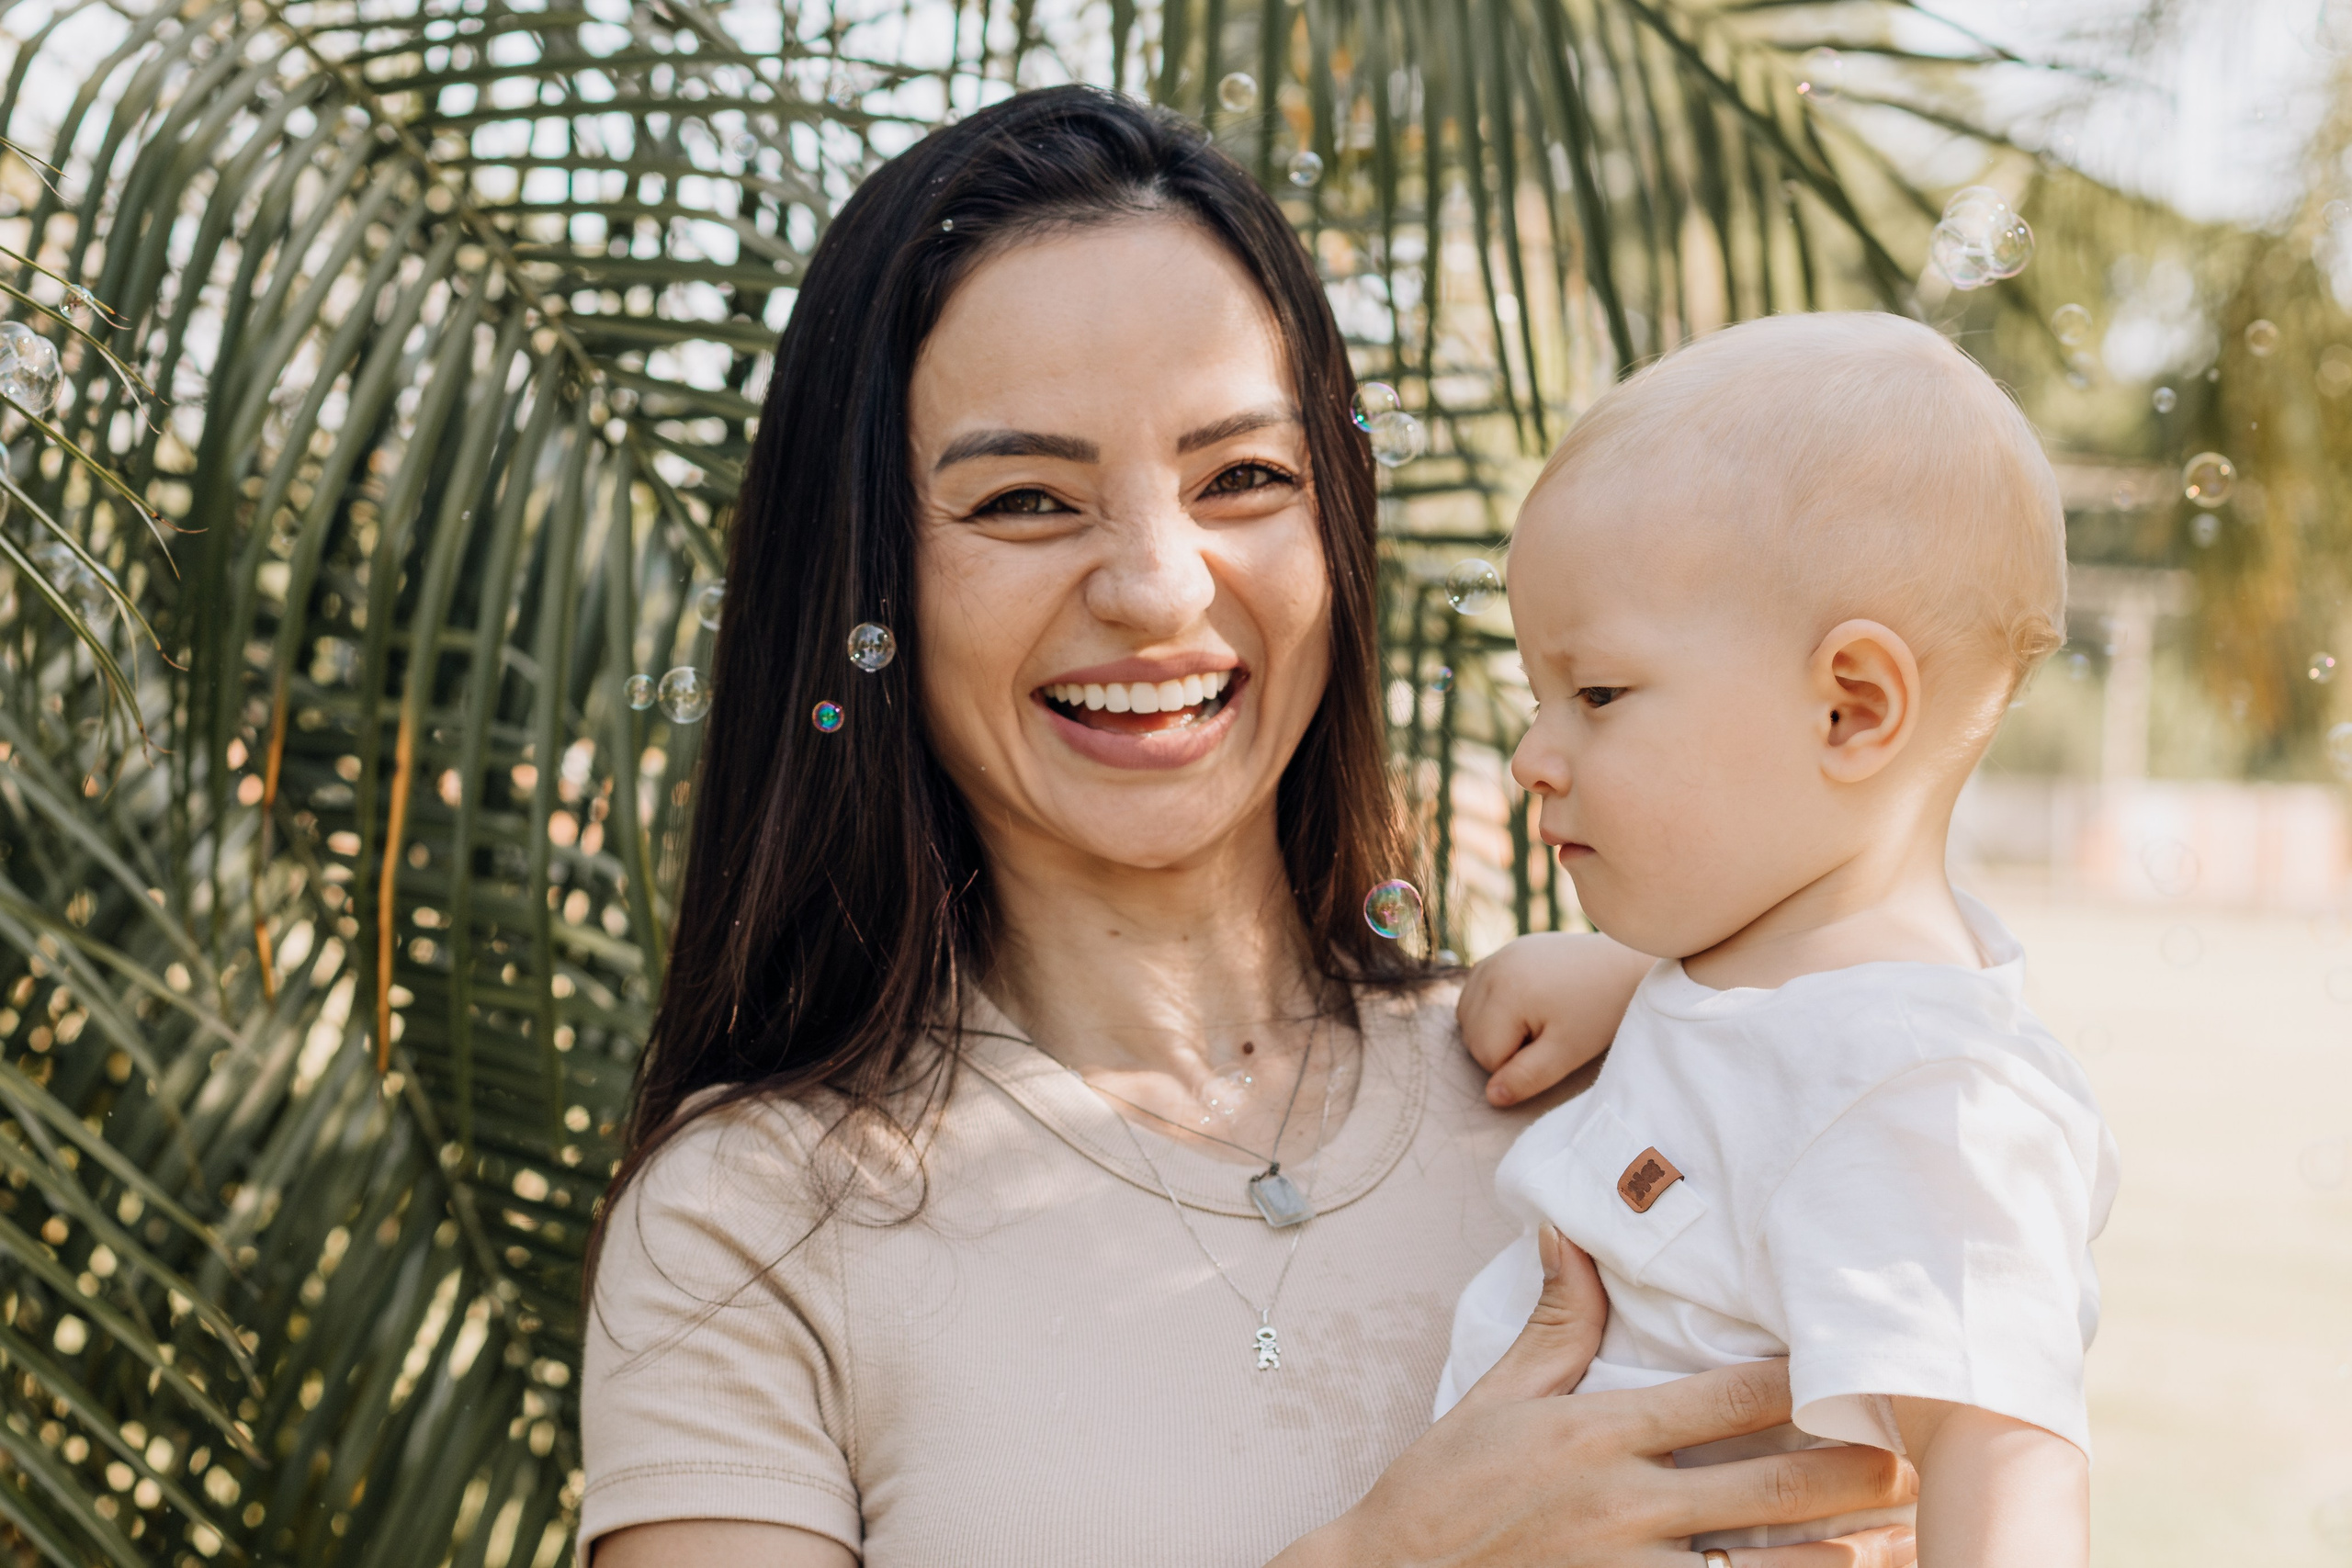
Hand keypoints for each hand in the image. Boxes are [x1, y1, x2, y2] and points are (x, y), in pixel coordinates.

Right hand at [1275, 1228, 1917, 1567]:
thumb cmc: (1441, 1491)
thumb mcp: (1494, 1400)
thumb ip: (1552, 1326)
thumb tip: (1564, 1230)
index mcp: (1597, 1434)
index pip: (1727, 1399)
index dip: (1802, 1381)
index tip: (1857, 1365)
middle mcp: (1623, 1504)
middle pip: (1770, 1489)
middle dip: (1855, 1476)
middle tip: (1922, 1464)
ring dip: (1839, 1556)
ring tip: (1903, 1542)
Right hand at [1459, 931, 1652, 1105]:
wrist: (1623, 965)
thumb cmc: (1599, 1011)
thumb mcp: (1567, 1053)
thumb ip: (1527, 1077)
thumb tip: (1491, 1096)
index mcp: (1503, 993)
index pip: (1485, 1056)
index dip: (1518, 1063)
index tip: (1553, 1045)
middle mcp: (1490, 969)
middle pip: (1472, 1036)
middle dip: (1506, 1045)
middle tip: (1549, 1032)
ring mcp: (1495, 957)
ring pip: (1469, 1016)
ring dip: (1496, 1028)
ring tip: (1539, 1019)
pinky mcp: (1503, 952)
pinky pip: (1477, 993)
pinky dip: (1494, 1008)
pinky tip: (1527, 1005)